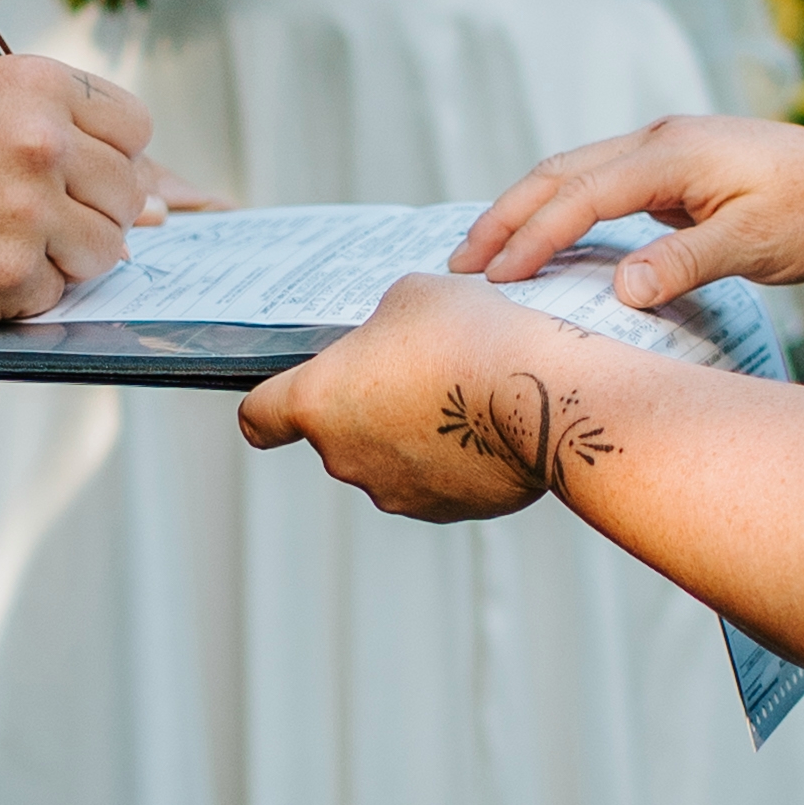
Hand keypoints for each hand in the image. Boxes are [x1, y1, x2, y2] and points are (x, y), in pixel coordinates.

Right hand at [0, 52, 160, 325]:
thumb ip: (62, 138)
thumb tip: (161, 205)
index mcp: (33, 85)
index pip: (134, 127)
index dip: (112, 157)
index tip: (79, 173)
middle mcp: (37, 141)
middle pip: (127, 194)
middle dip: (90, 214)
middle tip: (26, 218)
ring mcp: (24, 213)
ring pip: (105, 251)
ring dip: (63, 258)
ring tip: (0, 243)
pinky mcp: (5, 276)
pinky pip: (54, 295)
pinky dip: (19, 294)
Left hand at [241, 276, 624, 520]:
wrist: (544, 394)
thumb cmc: (469, 335)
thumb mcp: (412, 293)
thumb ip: (381, 322)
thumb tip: (391, 342)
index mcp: (317, 403)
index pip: (259, 417)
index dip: (268, 405)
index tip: (283, 398)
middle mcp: (344, 459)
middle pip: (335, 432)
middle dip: (365, 404)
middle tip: (413, 366)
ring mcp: (395, 492)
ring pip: (388, 458)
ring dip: (410, 432)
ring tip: (459, 393)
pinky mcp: (444, 510)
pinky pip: (435, 479)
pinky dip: (452, 457)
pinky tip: (485, 423)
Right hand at [451, 109, 803, 304]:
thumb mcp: (756, 244)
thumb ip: (686, 263)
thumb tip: (621, 291)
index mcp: (672, 153)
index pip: (581, 195)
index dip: (532, 237)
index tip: (493, 279)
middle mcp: (658, 140)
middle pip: (559, 173)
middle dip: (505, 217)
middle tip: (459, 267)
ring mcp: (663, 150)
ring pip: (573, 174)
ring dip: (524, 211)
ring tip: (483, 256)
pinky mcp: (672, 169)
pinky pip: (598, 185)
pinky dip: (559, 211)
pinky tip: (541, 243)